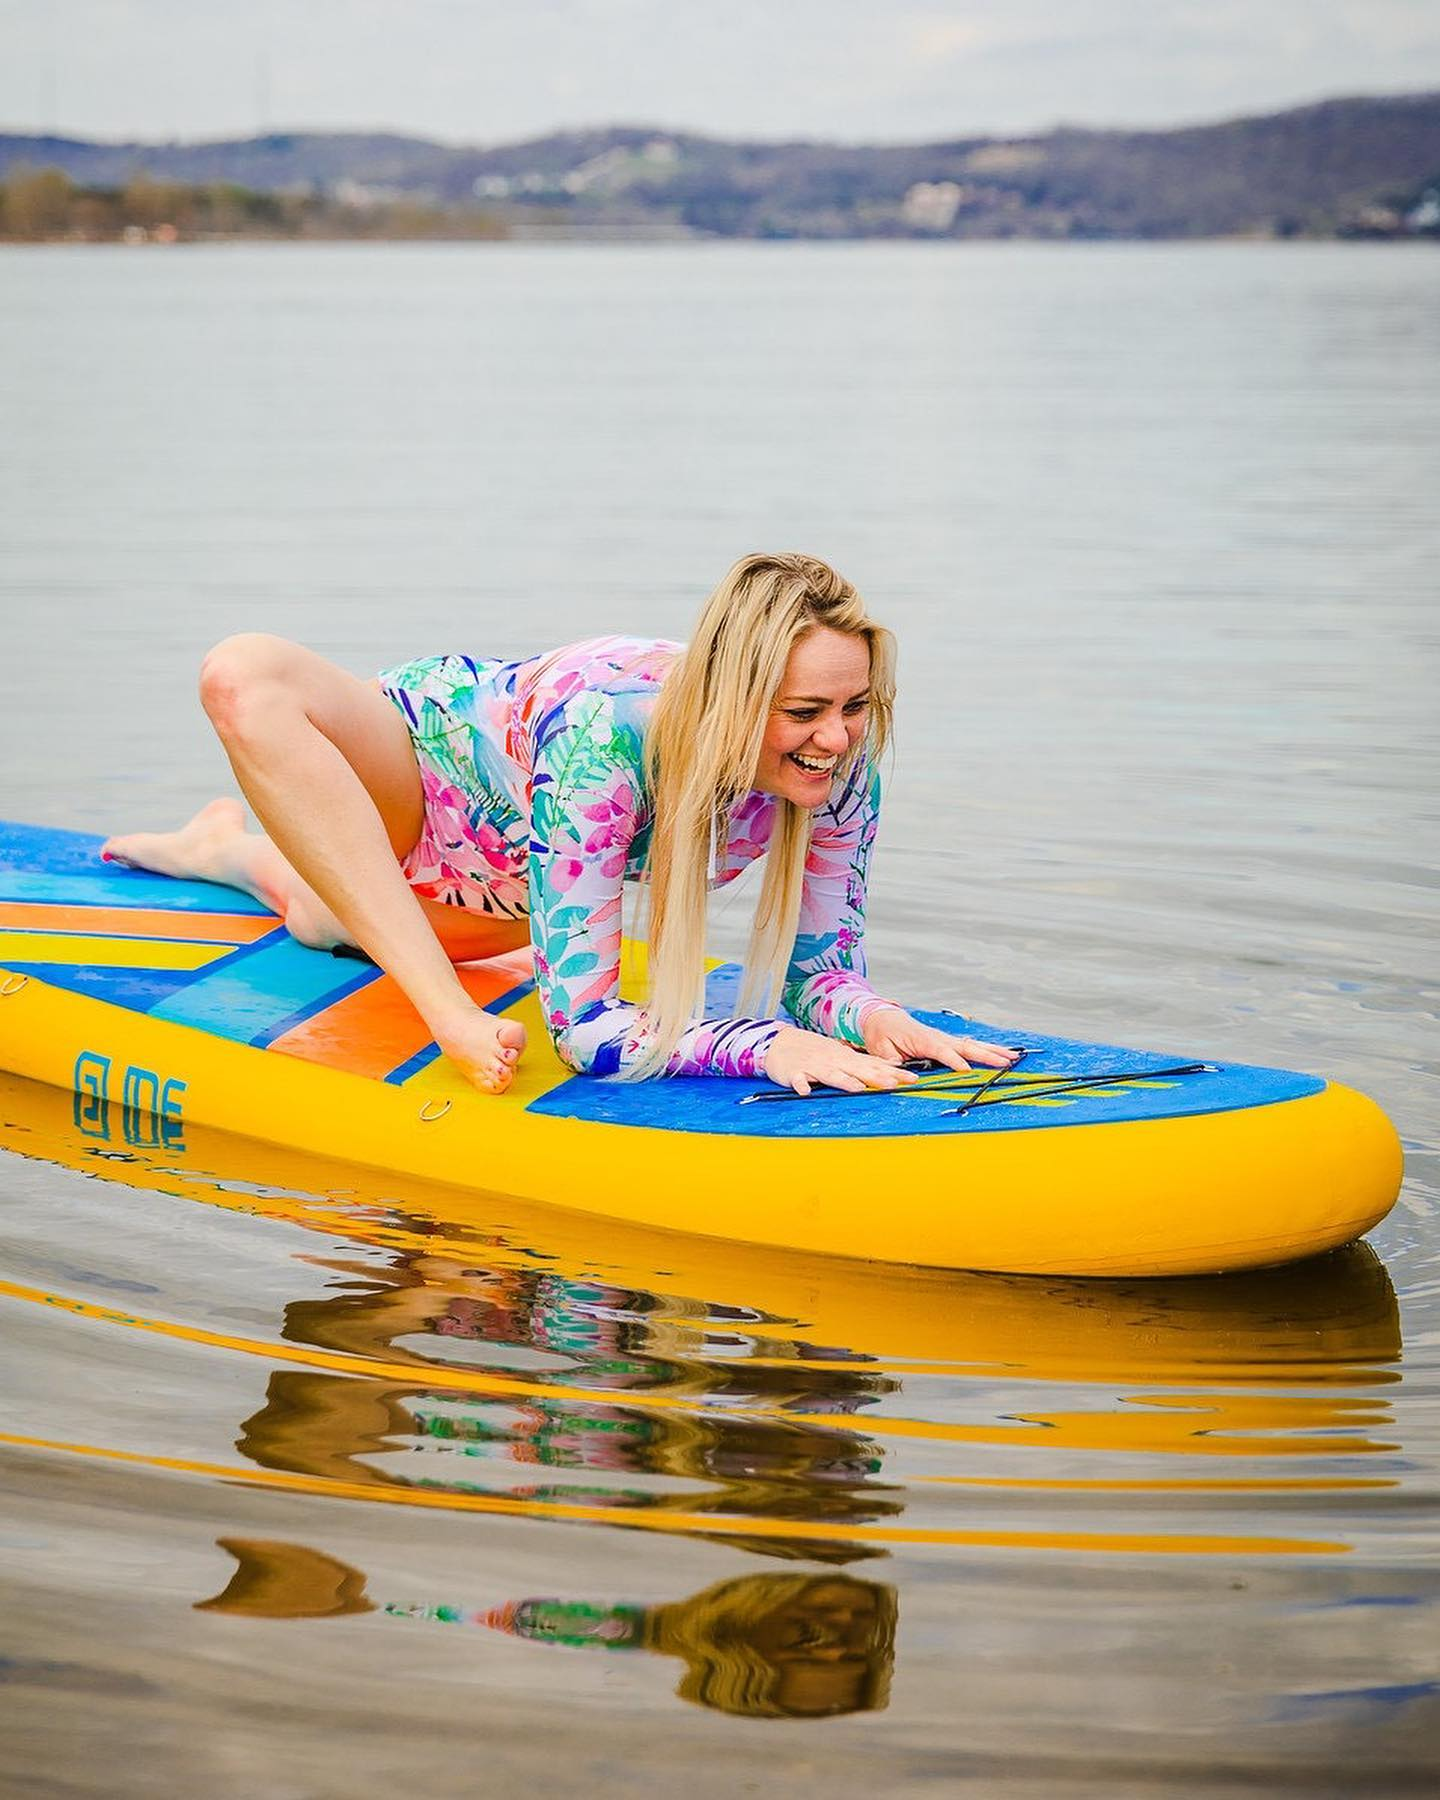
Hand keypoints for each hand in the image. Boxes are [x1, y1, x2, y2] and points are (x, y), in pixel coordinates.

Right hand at [763, 1025, 920, 1097]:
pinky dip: (802, 1085)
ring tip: (858, 1089)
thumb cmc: (813, 1051)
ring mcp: (814, 1066)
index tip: (913, 1079)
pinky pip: (798, 1080)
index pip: (874, 1065)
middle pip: (858, 1070)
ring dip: (844, 1081)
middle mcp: (833, 1061)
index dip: (894, 1072)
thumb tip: (893, 1066)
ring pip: (831, 1075)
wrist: (779, 1042)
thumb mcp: (842, 1054)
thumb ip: (865, 1062)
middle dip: (876, 1077)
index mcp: (846, 1058)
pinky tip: (806, 1092)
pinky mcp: (794, 1073)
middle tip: (895, 1085)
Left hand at [861, 1007, 1021, 1072]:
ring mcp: (944, 1038)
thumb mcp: (881, 1048)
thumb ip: (891, 1061)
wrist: (882, 1017)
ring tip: (1013, 1057)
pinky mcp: (947, 1041)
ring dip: (992, 1051)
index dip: (954, 1061)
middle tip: (1005, 1061)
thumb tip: (900, 1073)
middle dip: (985, 1054)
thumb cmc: (882, 1033)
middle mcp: (938, 1037)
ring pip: (972, 1045)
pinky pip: (969, 1046)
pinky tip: (1002, 1055)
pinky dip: (986, 1049)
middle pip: (965, 1047)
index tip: (967, 1071)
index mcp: (922, 1040)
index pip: (941, 1051)